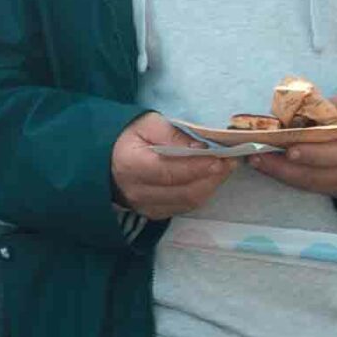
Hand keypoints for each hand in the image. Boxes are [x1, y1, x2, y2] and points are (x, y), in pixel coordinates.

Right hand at [111, 114, 231, 218]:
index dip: (198, 167)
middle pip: (185, 192)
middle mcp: (137, 192)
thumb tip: (201, 146)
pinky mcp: (153, 213)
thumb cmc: (127, 136)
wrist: (106, 158)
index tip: (221, 157)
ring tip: (223, 167)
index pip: (171, 172)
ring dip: (211, 185)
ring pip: (188, 202)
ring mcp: (145, 207)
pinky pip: (184, 207)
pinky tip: (208, 178)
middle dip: (213, 177)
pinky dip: (201, 192)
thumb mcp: (147, 123)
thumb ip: (173, 134)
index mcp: (131, 165)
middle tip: (231, 160)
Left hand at [257, 94, 336, 200]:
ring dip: (285, 176)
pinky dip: (297, 180)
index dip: (313, 153)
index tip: (288, 148)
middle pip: (319, 176)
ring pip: (316, 185)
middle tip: (256, 157)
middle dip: (284, 168)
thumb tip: (306, 112)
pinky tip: (277, 171)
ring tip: (259, 163)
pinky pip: (320, 188)